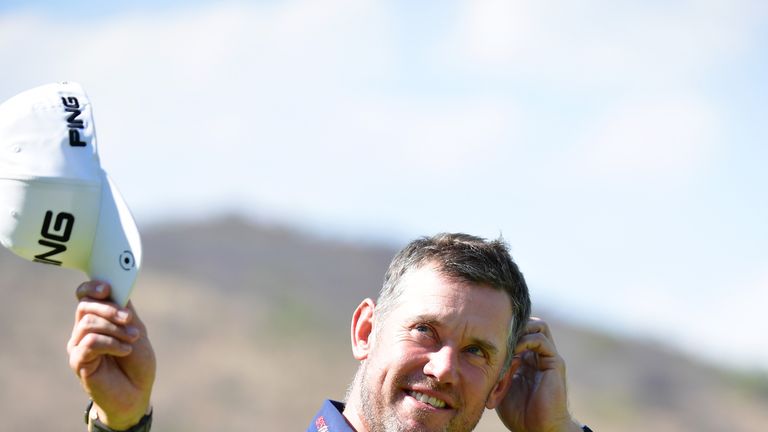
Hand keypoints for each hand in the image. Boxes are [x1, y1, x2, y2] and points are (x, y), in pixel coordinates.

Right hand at [67, 281, 155, 428]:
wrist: (137, 392)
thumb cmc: (137, 362)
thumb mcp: (136, 330)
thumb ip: (125, 311)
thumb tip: (116, 288)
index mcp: (97, 319)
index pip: (84, 296)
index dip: (92, 287)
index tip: (106, 288)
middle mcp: (83, 330)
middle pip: (85, 306)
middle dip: (110, 309)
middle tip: (129, 320)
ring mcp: (78, 346)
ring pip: (88, 323)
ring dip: (115, 328)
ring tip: (132, 338)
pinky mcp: (78, 361)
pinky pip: (90, 342)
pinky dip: (111, 343)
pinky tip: (125, 350)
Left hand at [496, 317, 580, 431]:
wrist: (538, 429)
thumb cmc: (518, 412)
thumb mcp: (500, 386)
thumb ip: (495, 369)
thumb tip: (476, 355)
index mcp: (526, 359)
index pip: (518, 332)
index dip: (503, 330)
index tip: (485, 335)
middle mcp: (538, 355)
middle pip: (529, 324)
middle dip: (512, 325)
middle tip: (495, 334)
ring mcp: (548, 357)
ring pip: (538, 326)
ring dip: (519, 330)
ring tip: (505, 342)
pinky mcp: (555, 362)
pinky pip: (541, 340)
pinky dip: (526, 340)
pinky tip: (513, 351)